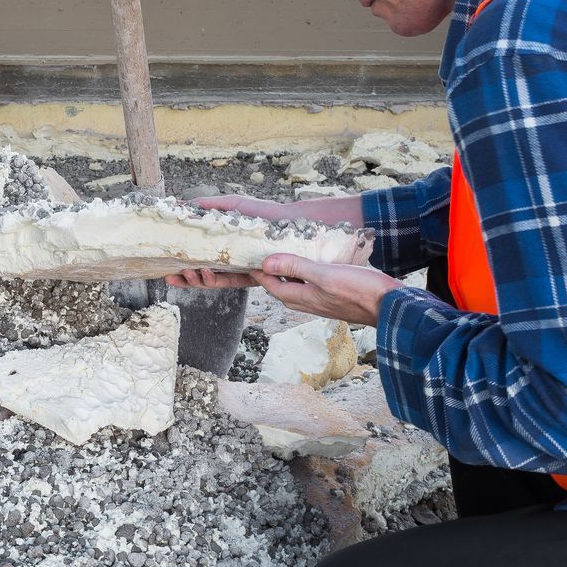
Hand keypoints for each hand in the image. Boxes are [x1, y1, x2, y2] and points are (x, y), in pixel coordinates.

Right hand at [164, 196, 309, 291]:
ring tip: (186, 272)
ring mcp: (242, 270)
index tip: (168, 268)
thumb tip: (180, 203)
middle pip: (203, 275)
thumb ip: (208, 205)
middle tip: (171, 275)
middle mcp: (231, 262)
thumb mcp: (232, 205)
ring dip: (196, 280)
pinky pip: (231, 281)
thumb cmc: (264, 213)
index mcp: (225, 248)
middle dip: (186, 278)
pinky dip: (215, 279)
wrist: (291, 222)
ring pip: (214, 281)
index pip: (200, 259)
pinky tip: (204, 272)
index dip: (184, 265)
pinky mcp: (254, 276)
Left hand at [170, 253, 401, 325]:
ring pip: (261, 278)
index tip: (196, 259)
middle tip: (178, 273)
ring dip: (233, 271)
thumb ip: (294, 268)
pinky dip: (263, 268)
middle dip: (212, 275)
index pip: (247, 274)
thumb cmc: (360, 292)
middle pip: (245, 280)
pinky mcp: (312, 290)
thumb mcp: (325, 276)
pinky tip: (259, 261)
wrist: (389, 308)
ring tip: (203, 266)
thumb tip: (262, 263)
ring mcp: (300, 294)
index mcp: (288, 291)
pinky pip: (279, 277)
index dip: (221, 266)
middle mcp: (289, 294)